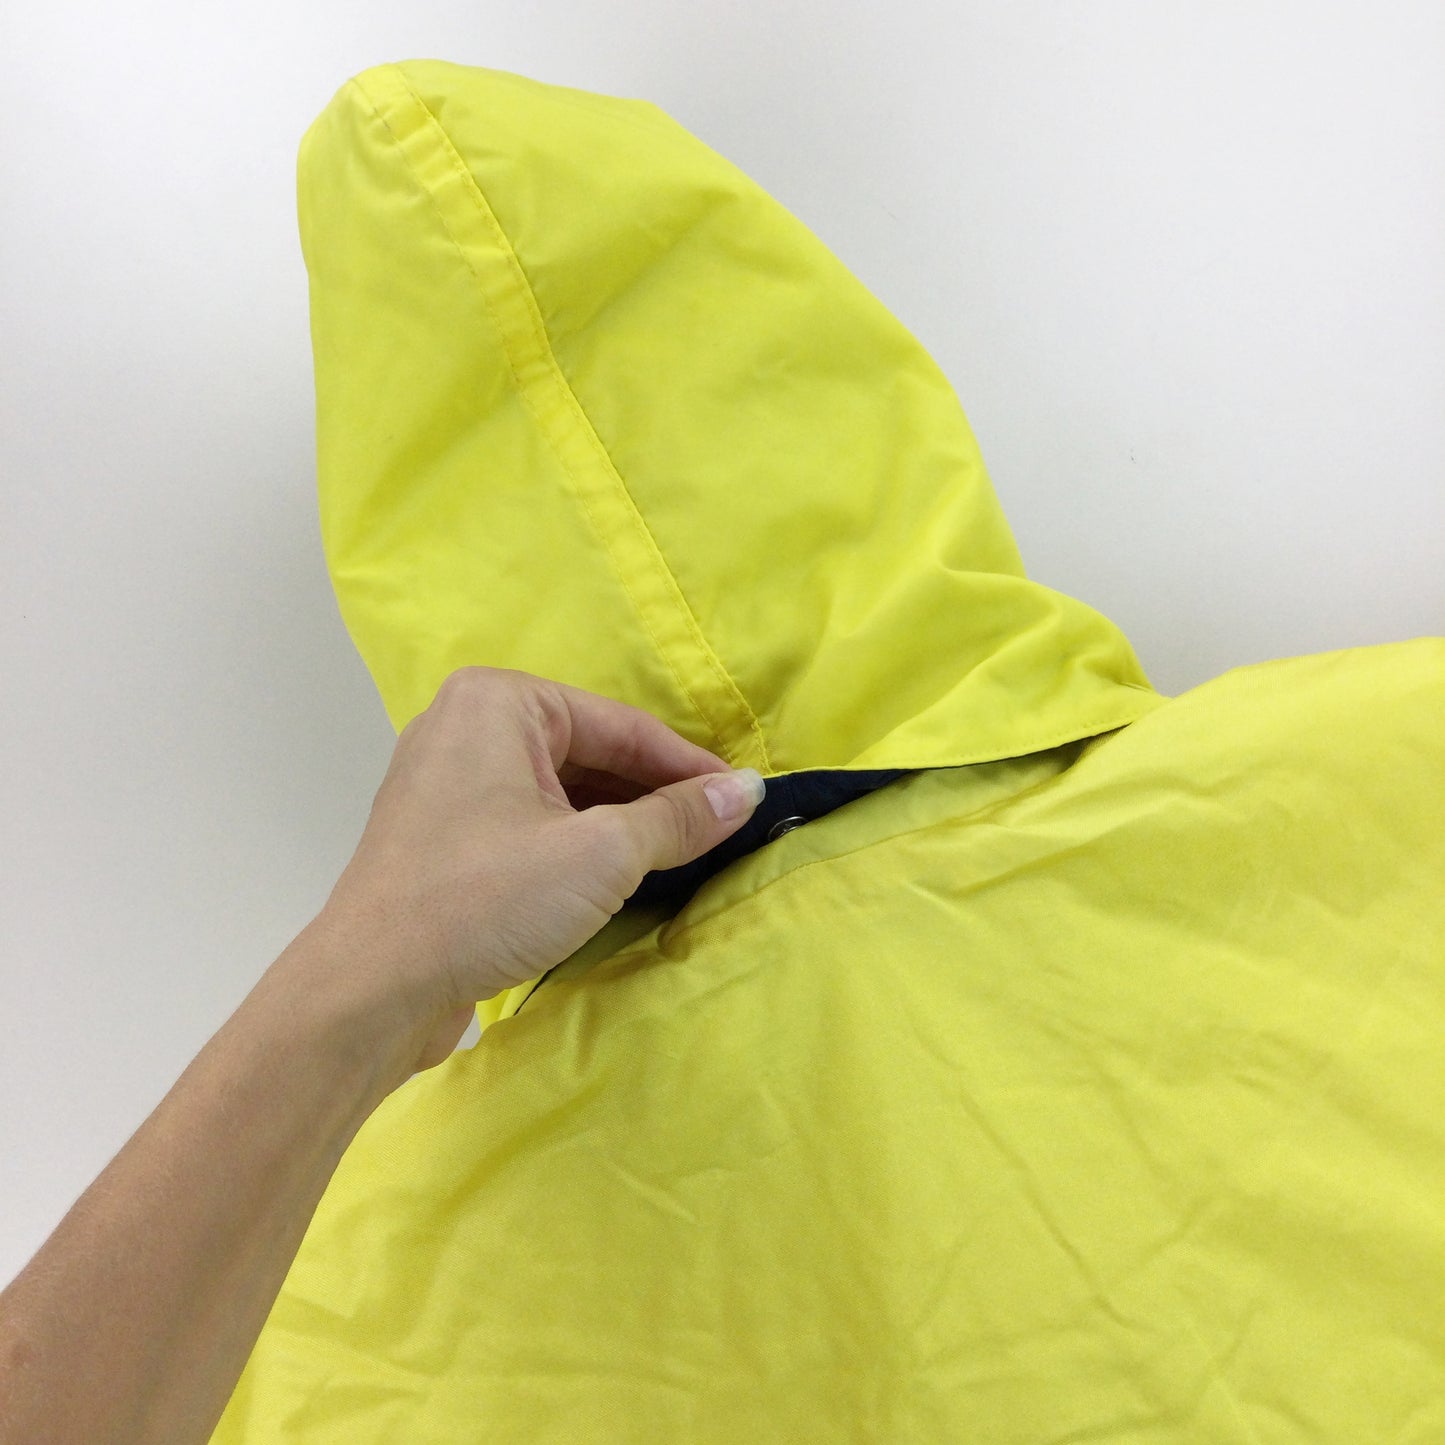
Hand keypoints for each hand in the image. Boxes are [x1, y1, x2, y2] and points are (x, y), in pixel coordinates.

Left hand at [311, 666, 765, 1079]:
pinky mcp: (442, 836)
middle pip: (590, 754)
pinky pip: (528, 822)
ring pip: (560, 792)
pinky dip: (576, 845)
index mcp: (499, 701)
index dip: (690, 768)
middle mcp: (467, 725)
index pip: (621, 726)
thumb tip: (747, 790)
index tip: (746, 801)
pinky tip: (619, 879)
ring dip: (618, 825)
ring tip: (680, 860)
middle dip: (653, 797)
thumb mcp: (599, 855)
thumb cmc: (484, 901)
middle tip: (718, 835)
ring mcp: (447, 782)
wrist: (370, 990)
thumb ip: (677, 818)